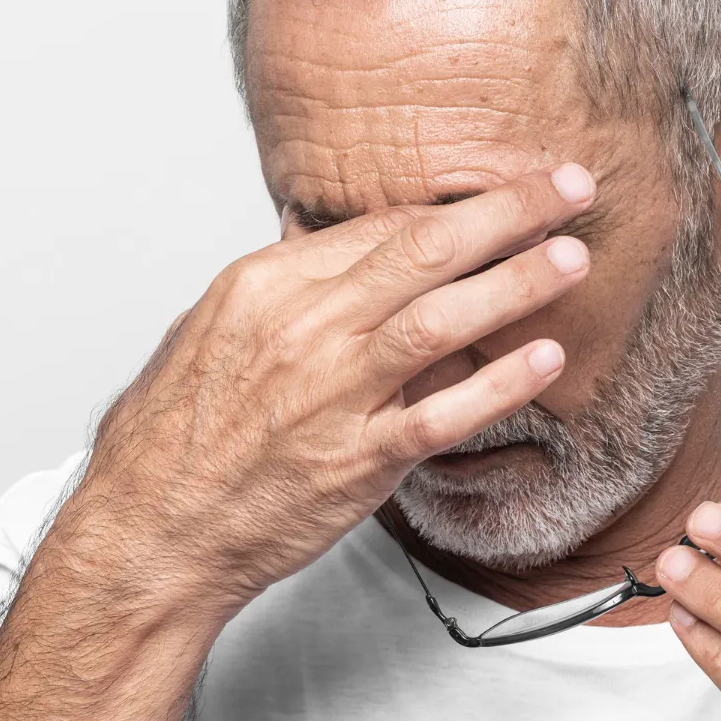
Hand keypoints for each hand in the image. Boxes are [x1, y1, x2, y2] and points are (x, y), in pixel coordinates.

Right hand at [51, 164, 597, 613]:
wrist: (146, 533)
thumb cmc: (175, 438)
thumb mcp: (214, 332)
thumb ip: (291, 291)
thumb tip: (354, 259)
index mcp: (265, 284)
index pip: (382, 227)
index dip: (457, 207)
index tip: (508, 194)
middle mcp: (301, 327)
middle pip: (424, 250)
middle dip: (509, 211)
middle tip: (571, 187)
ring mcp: (330, 393)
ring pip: (442, 319)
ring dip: (518, 282)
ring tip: (574, 257)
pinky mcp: (354, 461)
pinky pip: (442, 415)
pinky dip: (500, 384)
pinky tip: (546, 359)